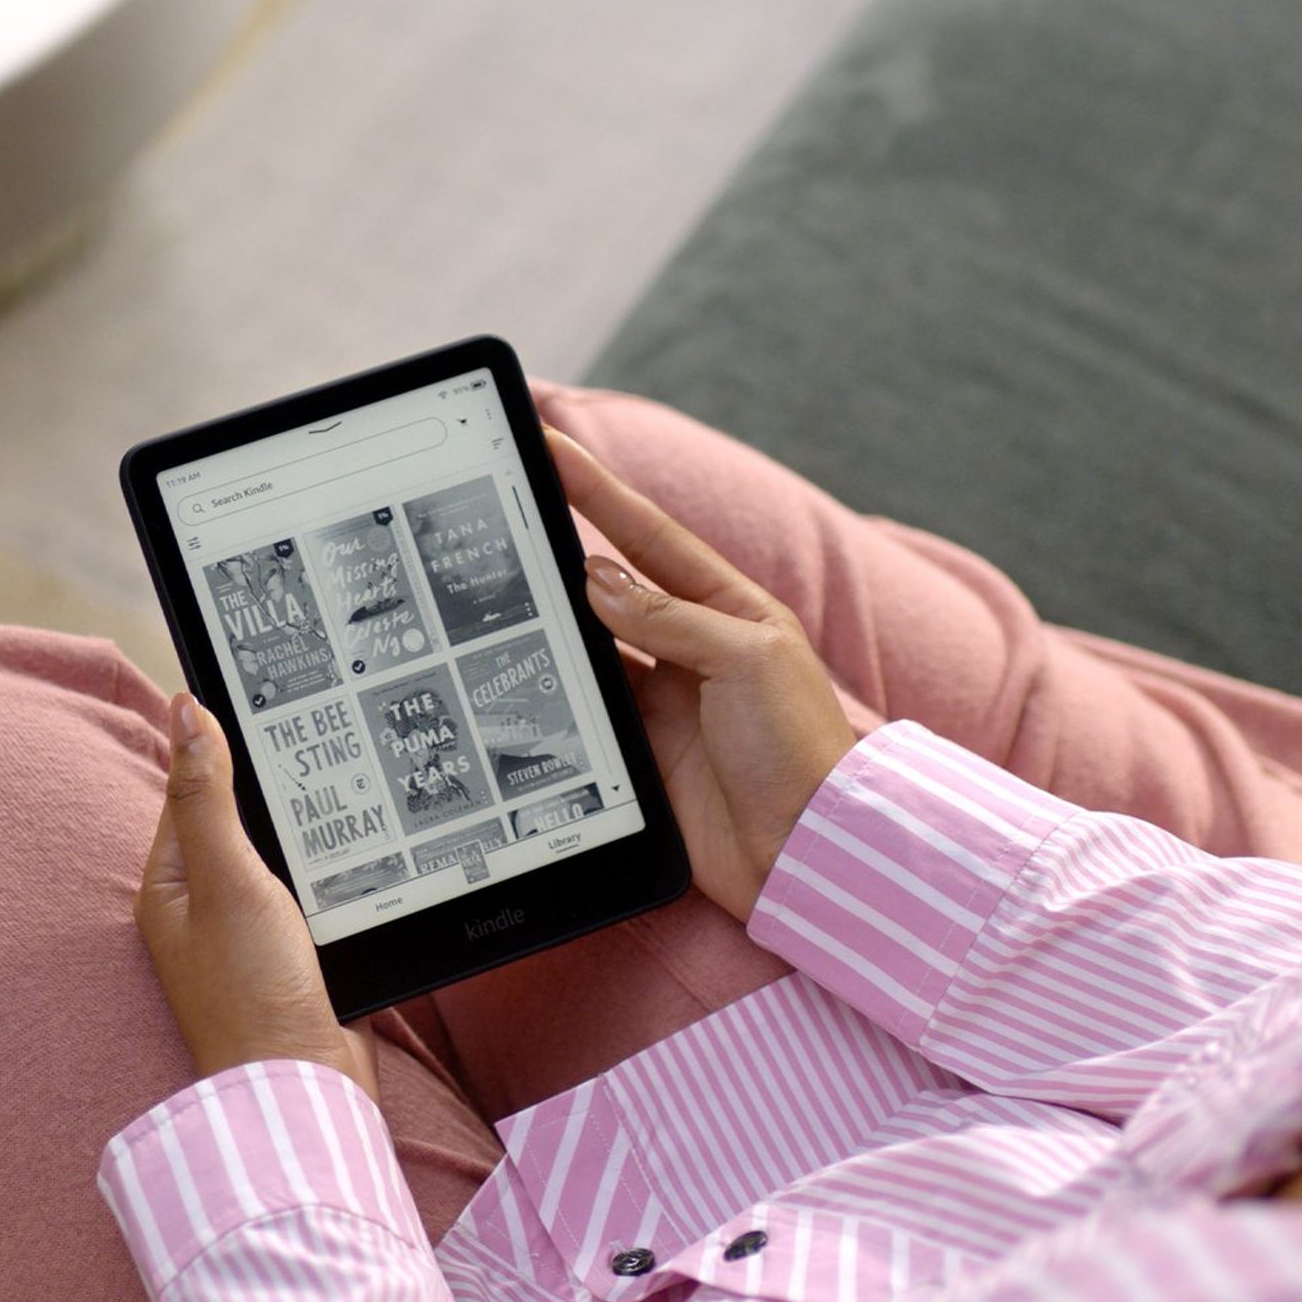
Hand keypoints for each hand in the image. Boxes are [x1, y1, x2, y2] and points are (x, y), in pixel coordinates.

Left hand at [135, 692, 377, 1098]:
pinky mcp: (291, 955)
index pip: (190, 790)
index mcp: (170, 884)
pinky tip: (357, 854)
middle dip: (270, 786)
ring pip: (278, 856)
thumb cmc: (251, 990)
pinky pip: (308, 893)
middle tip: (316, 735)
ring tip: (343, 787)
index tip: (262, 698)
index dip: (220, 745)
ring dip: (305, 831)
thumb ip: (209, 796)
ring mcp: (247, 934)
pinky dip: (328, 872)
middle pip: (237, 820)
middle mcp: (203, 907)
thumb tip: (187, 711)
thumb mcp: (227, 878)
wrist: (303, 1084)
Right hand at [550, 428, 857, 920]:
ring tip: (499, 589)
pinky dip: (556, 687)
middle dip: (562, 550)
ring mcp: (664, 698)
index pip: (651, 536)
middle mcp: (693, 645)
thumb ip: (671, 616)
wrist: (802, 851)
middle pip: (612, 586)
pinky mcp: (640, 750)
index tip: (552, 450)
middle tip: (506, 517)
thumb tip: (599, 579)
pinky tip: (522, 668)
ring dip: (554, 622)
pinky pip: (587, 708)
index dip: (600, 491)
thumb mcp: (746, 658)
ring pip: (592, 645)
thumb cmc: (799, 747)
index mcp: (730, 607)